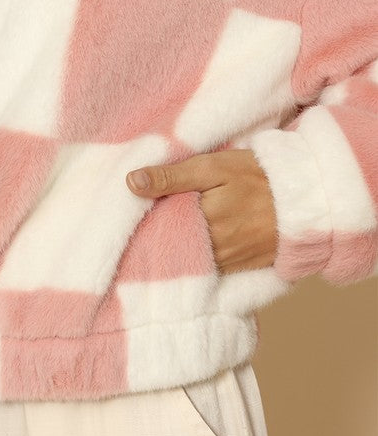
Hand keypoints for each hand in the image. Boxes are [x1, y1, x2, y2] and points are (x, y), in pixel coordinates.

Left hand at [125, 149, 277, 273]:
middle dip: (158, 238)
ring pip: (189, 259)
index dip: (146, 220)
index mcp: (201, 218)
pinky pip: (209, 268)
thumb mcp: (214, 166)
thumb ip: (172, 176)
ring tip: (162, 238)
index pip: (159, 226)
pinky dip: (197, 260)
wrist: (305, 198)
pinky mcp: (240, 269)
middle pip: (172, 246)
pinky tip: (188, 248)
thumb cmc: (257, 175)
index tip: (133, 214)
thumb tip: (130, 182)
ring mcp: (227, 261)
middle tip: (142, 228)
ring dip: (176, 250)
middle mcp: (213, 247)